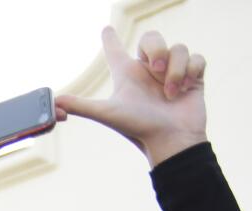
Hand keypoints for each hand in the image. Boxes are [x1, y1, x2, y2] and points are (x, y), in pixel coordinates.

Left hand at [57, 27, 206, 166]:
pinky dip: (190, 73)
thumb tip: (55, 102)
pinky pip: (196, 58)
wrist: (170, 140)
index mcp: (127, 75)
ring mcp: (171, 73)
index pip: (115, 51)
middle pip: (152, 37)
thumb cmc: (138, 128)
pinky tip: (184, 90)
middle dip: (157, 49)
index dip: (110, 40)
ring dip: (175, 71)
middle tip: (155, 70)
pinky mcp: (192, 77)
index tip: (106, 29)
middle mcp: (148, 71)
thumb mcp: (108, 113)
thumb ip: (82, 106)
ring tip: (170, 93)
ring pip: (178, 48)